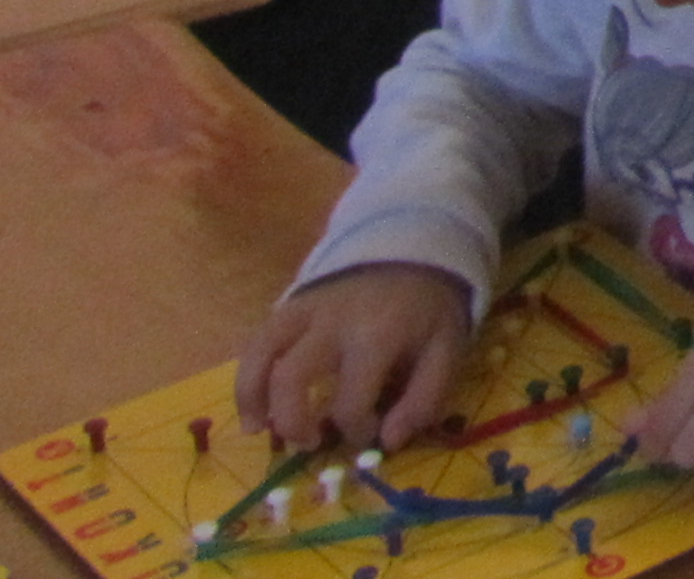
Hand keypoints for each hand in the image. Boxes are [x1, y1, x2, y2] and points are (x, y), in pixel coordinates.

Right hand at [241, 264, 470, 451]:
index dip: (357, 430)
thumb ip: (424, 400)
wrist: (414, 249)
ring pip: (261, 355)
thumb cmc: (428, 310)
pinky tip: (252, 408)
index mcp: (377, 335)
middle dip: (293, 421)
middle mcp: (332, 322)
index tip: (370, 434)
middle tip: (308, 444)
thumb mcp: (446, 351)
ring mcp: (306, 309)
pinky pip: (257, 341)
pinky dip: (247, 376)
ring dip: (253, 398)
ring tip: (258, 431)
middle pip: (292, 377)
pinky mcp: (290, 304)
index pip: (351, 401)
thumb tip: (388, 442)